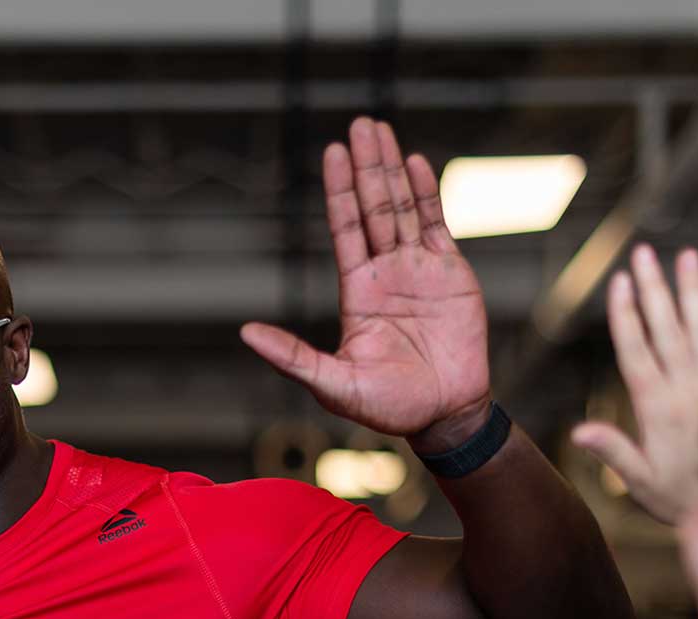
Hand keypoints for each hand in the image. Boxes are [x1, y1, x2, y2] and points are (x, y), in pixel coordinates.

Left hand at [240, 116, 490, 447]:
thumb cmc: (388, 406)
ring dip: (392, 170)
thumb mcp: (332, 383)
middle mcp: (385, 273)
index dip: (339, 191)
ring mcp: (420, 270)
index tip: (332, 152)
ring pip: (404, 208)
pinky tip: (416, 163)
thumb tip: (245, 333)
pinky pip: (438, 225)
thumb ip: (292, 356)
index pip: (344, 228)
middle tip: (360, 124)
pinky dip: (428, 193)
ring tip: (381, 130)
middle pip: (373, 208)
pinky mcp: (452, 275)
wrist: (444, 415)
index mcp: (357, 291)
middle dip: (365, 167)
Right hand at [572, 244, 697, 524]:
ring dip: (690, 289)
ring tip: (685, 255)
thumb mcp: (640, 481)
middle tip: (644, 252)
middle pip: (667, 329)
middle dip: (654, 288)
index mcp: (659, 407)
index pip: (637, 352)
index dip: (627, 316)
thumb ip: (614, 451)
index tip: (620, 281)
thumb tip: (580, 431)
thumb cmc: (680, 497)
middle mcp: (687, 388)